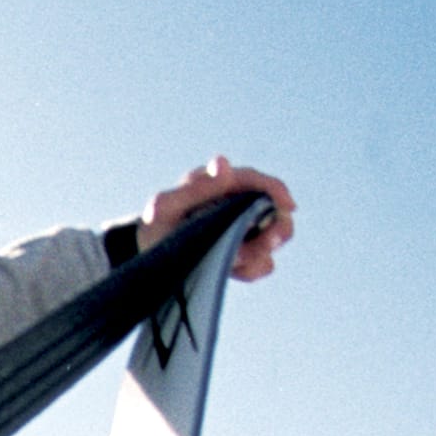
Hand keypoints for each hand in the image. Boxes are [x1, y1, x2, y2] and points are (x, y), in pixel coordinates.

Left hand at [137, 156, 296, 281]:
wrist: (146, 254)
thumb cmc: (155, 224)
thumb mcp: (167, 205)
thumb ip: (196, 187)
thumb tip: (223, 164)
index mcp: (221, 184)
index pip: (257, 182)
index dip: (276, 191)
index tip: (288, 205)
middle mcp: (237, 204)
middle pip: (275, 211)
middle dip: (275, 228)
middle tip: (268, 242)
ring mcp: (242, 229)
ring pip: (272, 239)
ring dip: (261, 252)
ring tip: (235, 261)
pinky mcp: (240, 253)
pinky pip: (261, 263)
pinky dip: (251, 269)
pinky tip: (232, 270)